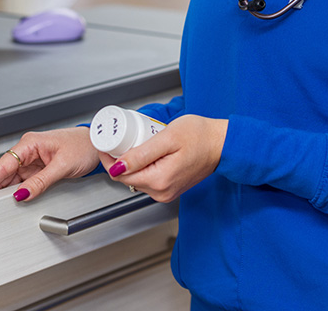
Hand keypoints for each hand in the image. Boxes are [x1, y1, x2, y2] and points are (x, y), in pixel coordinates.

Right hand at [0, 127, 99, 200]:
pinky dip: (17, 191)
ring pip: (12, 178)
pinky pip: (23, 181)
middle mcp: (29, 150)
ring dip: (4, 191)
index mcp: (31, 143)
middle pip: (4, 172)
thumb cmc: (84, 146)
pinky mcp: (39, 169)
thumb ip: (40, 182)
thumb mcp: (62, 166)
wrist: (98, 145)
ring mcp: (33, 160)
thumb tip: (22, 194)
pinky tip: (12, 200)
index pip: (4, 163)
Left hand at [99, 115, 227, 202]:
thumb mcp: (167, 139)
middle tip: (123, 139)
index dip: (109, 159)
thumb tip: (116, 167)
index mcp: (159, 180)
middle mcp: (162, 192)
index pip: (120, 175)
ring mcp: (167, 193)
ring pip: (137, 179)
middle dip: (120, 160)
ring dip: (133, 163)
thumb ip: (141, 154)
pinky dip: (144, 167)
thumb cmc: (200, 136)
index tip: (106, 143)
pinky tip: (149, 153)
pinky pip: (149, 179)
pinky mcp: (170, 189)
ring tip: (139, 143)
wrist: (221, 144)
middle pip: (127, 178)